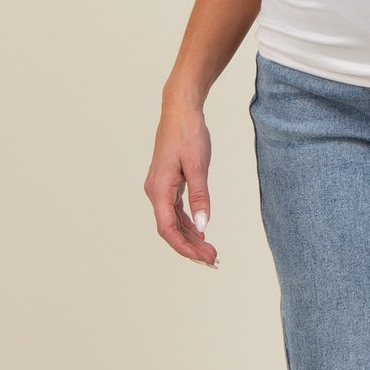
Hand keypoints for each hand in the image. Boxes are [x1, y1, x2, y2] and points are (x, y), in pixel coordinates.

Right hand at [144, 99, 219, 265]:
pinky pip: (176, 211)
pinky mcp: (168, 184)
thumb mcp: (198, 165)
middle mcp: (155, 192)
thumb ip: (200, 197)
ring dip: (191, 238)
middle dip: (191, 247)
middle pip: (170, 229)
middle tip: (214, 260)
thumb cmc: (188, 134)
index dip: (184, 247)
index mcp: (159, 189)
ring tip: (211, 251)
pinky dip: (189, 224)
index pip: (168, 229)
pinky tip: (201, 233)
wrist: (180, 110)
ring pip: (173, 222)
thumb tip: (203, 226)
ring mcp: (160, 188)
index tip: (202, 258)